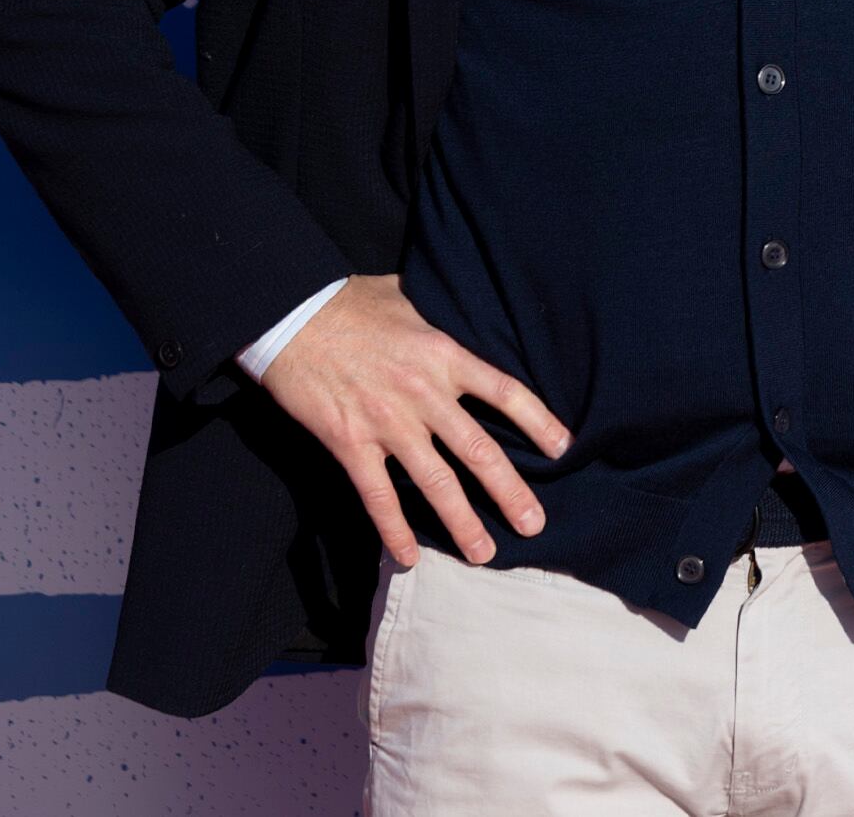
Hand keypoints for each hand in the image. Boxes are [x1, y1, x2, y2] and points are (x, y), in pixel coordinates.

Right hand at [258, 274, 571, 567]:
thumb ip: (438, 317)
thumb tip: (458, 307)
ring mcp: (387, 422)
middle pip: (479, 451)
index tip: (562, 448)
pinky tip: (409, 557)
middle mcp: (424, 393)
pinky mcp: (350, 443)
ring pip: (436, 483)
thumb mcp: (408, 297)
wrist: (291, 315)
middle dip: (510, 492)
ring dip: (462, 522)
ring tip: (484, 553)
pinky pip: (379, 496)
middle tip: (534, 525)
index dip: (538, 422)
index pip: (505, 393)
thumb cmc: (349, 302)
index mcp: (444, 355)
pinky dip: (395, 530)